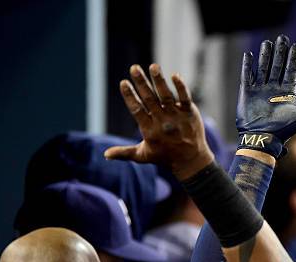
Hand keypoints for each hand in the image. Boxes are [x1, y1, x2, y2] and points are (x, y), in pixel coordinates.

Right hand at [104, 64, 212, 179]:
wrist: (190, 160)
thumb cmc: (164, 156)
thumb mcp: (143, 155)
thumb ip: (124, 152)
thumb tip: (105, 155)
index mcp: (149, 130)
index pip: (137, 110)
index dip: (130, 96)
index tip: (123, 82)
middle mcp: (163, 122)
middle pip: (150, 99)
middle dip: (141, 83)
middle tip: (134, 68)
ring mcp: (177, 117)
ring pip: (167, 96)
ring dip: (159, 81)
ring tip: (153, 67)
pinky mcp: (190, 113)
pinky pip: (185, 98)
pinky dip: (181, 87)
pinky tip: (175, 75)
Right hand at [236, 34, 295, 157]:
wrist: (262, 138)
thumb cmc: (284, 129)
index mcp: (288, 93)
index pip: (291, 71)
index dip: (293, 59)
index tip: (295, 46)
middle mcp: (274, 90)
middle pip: (277, 66)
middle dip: (280, 52)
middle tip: (282, 38)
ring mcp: (260, 91)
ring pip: (263, 68)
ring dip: (265, 55)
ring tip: (268, 43)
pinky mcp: (247, 93)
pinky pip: (247, 76)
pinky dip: (247, 65)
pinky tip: (249, 55)